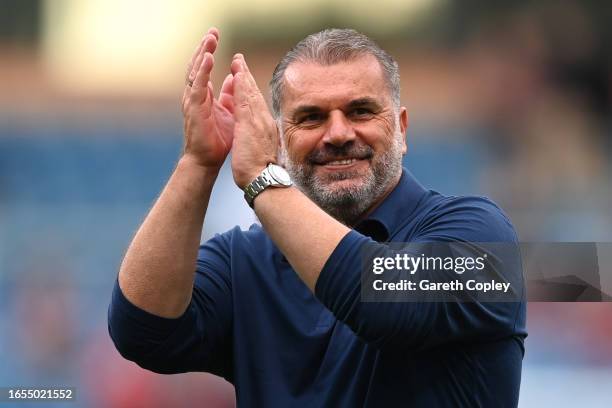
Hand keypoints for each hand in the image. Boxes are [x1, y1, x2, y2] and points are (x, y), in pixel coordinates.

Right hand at [181, 27, 234, 170]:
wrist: (208, 160)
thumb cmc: (218, 139)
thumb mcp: (229, 112)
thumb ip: (230, 95)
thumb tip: (235, 78)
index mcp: (203, 96)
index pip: (204, 68)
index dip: (208, 51)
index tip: (215, 35)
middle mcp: (195, 96)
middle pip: (198, 66)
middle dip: (204, 47)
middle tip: (212, 31)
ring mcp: (193, 102)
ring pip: (196, 72)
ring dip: (202, 54)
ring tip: (210, 40)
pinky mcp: (194, 110)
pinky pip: (198, 86)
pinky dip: (203, 71)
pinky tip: (208, 59)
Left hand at [230, 54, 279, 187]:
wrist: (263, 180)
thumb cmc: (261, 171)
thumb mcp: (259, 150)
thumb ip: (258, 139)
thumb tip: (257, 137)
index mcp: (264, 127)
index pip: (256, 104)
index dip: (250, 89)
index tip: (244, 78)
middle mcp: (264, 121)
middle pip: (254, 94)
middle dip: (247, 77)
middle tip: (240, 60)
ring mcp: (258, 121)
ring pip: (250, 93)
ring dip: (243, 76)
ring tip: (237, 61)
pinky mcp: (250, 124)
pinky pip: (245, 100)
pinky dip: (241, 86)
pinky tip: (236, 75)